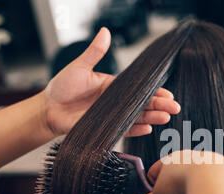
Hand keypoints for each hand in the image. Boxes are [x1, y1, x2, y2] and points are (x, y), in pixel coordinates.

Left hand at [43, 27, 179, 136]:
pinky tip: (148, 128)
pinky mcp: (107, 128)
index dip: (154, 91)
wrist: (48, 109)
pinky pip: (125, 129)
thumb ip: (94, 52)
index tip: (167, 93)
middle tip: (175, 108)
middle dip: (160, 106)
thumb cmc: (62, 87)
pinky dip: (136, 129)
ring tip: (166, 117)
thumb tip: (104, 33)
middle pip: (143, 104)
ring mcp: (113, 115)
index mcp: (114, 86)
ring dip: (152, 118)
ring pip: (137, 117)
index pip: (138, 88)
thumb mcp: (79, 67)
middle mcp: (116, 102)